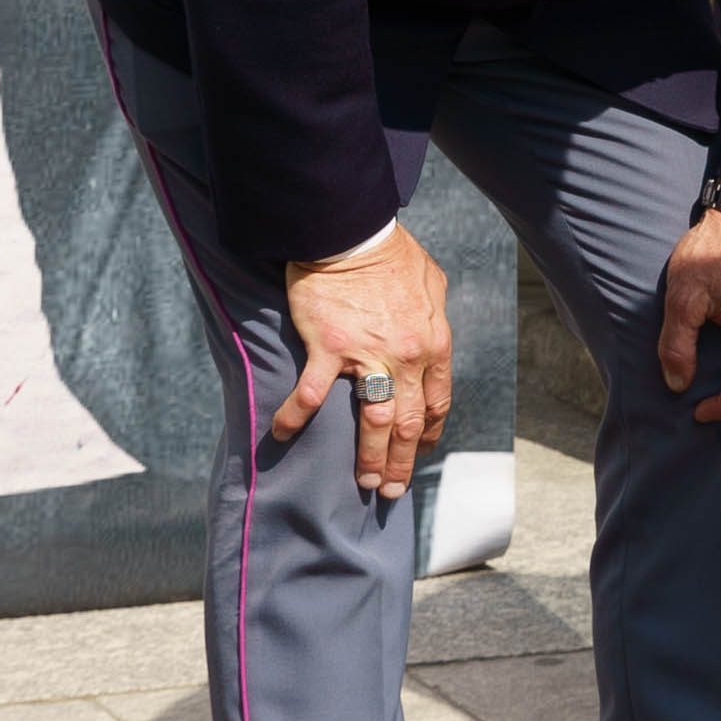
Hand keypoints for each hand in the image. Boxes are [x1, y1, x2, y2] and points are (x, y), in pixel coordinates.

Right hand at [274, 232, 452, 496]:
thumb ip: (435, 314)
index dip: (429, 432)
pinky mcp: (329, 347)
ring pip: (374, 421)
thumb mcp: (431, 283)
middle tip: (392, 488)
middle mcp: (407, 357)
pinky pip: (311, 393)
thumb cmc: (391, 253)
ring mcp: (369, 355)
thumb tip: (434, 329)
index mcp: (433, 344)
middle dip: (402, 461)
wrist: (351, 232)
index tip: (420, 451)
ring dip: (370, 457)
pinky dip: (295, 417)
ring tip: (365, 481)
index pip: (437, 402)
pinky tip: (282, 435)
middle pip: (409, 422)